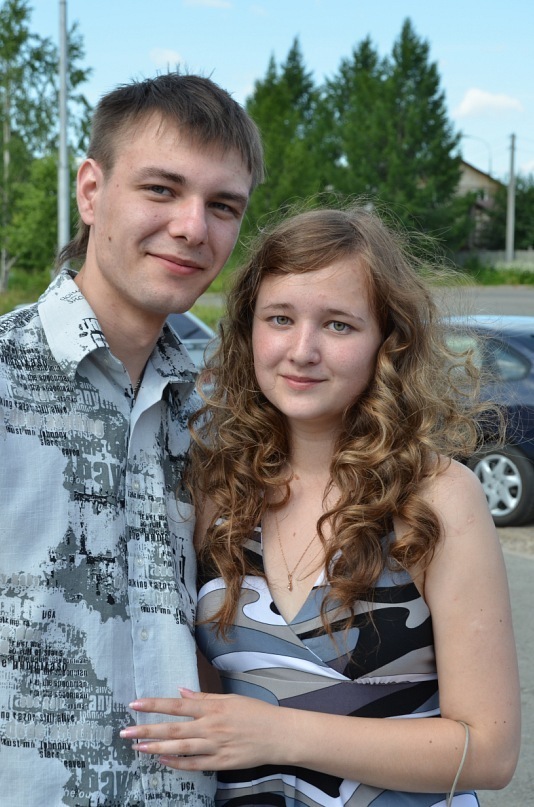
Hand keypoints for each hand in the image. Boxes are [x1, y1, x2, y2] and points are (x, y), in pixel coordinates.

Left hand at [120, 688, 285, 770]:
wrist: (278, 734)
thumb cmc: (255, 713)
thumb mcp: (230, 699)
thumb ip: (204, 697)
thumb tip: (181, 691)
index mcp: (213, 707)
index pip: (178, 705)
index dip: (155, 705)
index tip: (135, 704)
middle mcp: (211, 727)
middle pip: (173, 729)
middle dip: (147, 730)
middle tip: (125, 731)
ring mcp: (215, 746)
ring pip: (180, 748)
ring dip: (156, 748)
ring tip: (137, 747)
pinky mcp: (220, 763)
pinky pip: (194, 764)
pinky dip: (176, 763)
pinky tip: (162, 761)